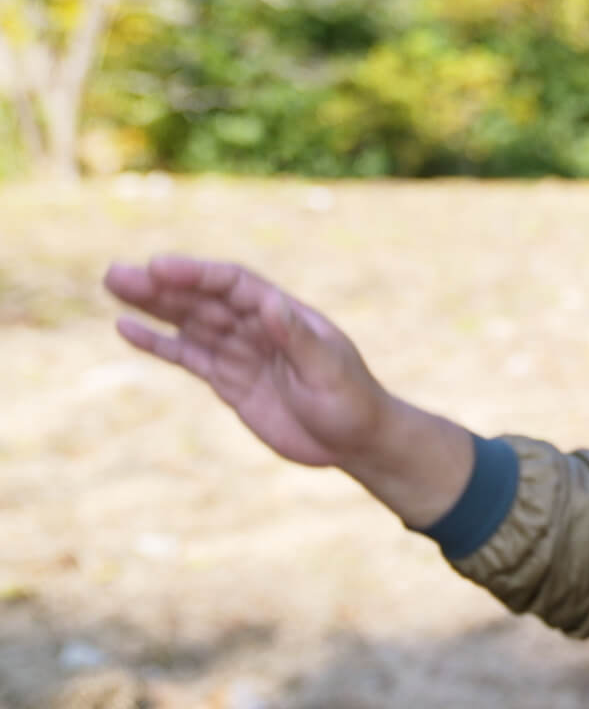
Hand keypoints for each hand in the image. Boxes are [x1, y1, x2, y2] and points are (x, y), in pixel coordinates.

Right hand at [103, 255, 387, 468]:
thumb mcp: (329, 371)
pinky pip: (189, 356)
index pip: (234, 285)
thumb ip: (298, 340)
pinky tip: (128, 328)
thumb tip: (271, 303)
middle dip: (162, 286)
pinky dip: (159, 343)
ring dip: (153, 306)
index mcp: (286, 314)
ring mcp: (242, 352)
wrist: (354, 440)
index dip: (197, 275)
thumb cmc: (351, 402)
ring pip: (190, 323)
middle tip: (116, 273)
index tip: (159, 267)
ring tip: (114, 285)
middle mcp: (259, 327)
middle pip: (204, 299)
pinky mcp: (229, 381)